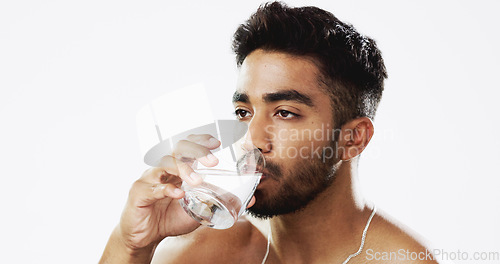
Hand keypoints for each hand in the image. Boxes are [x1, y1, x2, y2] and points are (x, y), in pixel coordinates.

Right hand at [119, 134, 220, 249]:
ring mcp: (149, 179)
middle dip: (197, 151)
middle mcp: (163, 169)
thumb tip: (243, 199)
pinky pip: (154, 188)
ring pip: (165, 164)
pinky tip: (179, 194)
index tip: (216, 143)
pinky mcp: (139, 194)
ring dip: (184, 170)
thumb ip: (215, 202)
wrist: (145, 237)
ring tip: (197, 181)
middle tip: (213, 161)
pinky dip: (168, 190)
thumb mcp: (197, 209)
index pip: (187, 146)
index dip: (201, 141)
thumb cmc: (169, 219)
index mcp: (177, 169)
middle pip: (178, 149)